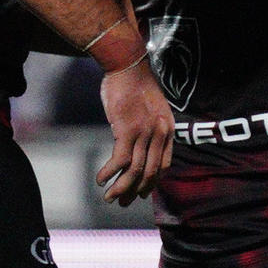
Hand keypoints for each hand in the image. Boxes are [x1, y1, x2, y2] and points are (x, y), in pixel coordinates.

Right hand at [96, 57, 174, 204]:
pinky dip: (109, 173)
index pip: (163, 165)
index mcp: (167, 129)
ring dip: (121, 187)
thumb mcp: (151, 108)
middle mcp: (160, 133)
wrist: (128, 65)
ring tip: (109, 197)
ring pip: (135, 170)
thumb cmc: (135, 84)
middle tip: (121, 202)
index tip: (139, 192)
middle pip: (150, 172)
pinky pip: (120, 160)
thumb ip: (150, 127)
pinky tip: (100, 179)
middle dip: (135, 191)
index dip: (151, 182)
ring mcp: (145, 132)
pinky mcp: (127, 130)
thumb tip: (138, 144)